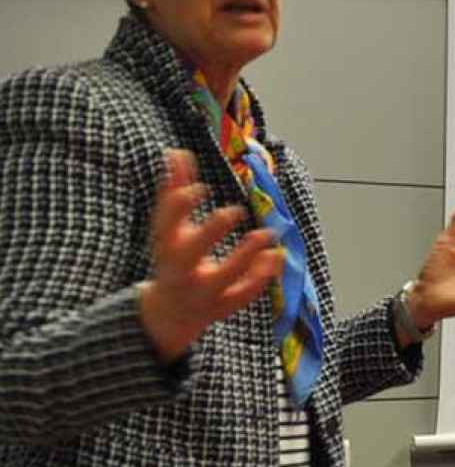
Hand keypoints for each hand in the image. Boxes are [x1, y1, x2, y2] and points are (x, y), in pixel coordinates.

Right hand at [138, 150, 283, 361]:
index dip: (178, 207)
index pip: (165, 225)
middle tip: (232, 211)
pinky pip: (243, 294)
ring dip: (245, 257)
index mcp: (166, 247)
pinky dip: (261, 277)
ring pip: (223, 278)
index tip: (197, 188)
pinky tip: (276, 256)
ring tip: (267, 234)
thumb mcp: (169, 229)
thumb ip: (174, 191)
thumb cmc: (173, 259)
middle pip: (190, 254)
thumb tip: (176, 152)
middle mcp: (181, 271)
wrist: (170, 313)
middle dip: (210, 234)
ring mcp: (203, 291)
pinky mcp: (223, 306)